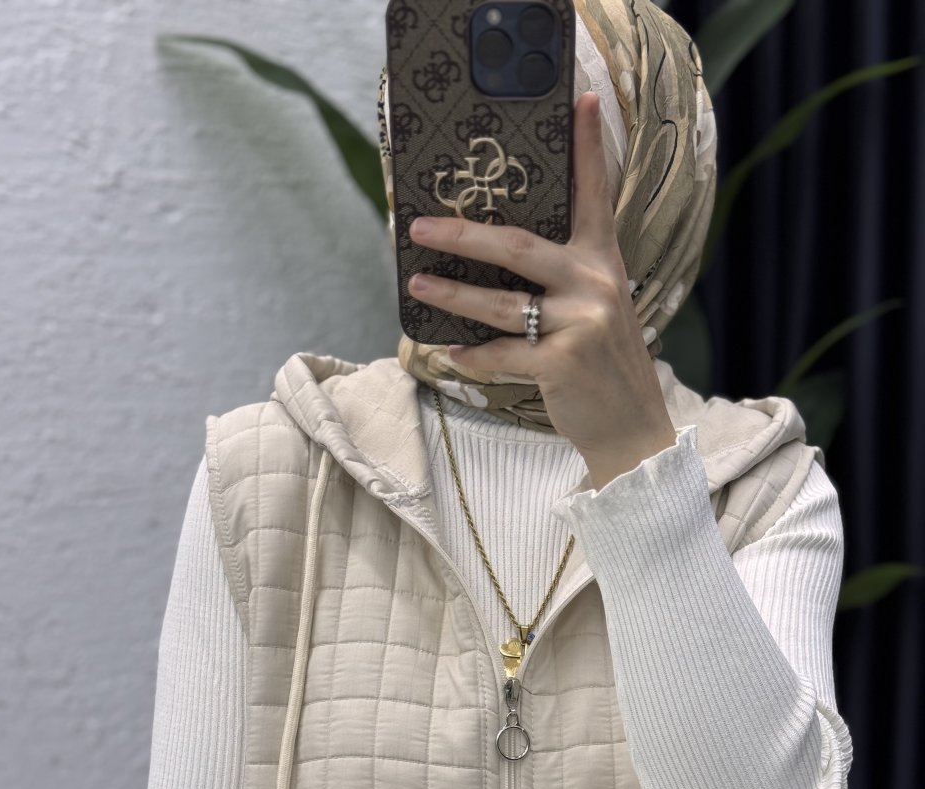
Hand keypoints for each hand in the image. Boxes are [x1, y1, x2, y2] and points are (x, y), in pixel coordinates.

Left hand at [406, 91, 677, 490]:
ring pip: (499, 303)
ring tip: (418, 285)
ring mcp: (580, 324)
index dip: (588, 147)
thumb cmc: (603, 363)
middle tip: (419, 225)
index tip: (581, 100)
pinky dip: (472, 355)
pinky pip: (501, 354)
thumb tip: (499, 258)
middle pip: (516, 246)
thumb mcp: (598, 308)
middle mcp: (594, 285)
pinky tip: (451, 351)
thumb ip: (565, 278)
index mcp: (603, 262)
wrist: (632, 425)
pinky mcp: (563, 364)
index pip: (594, 195)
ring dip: (451, 295)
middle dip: (462, 234)